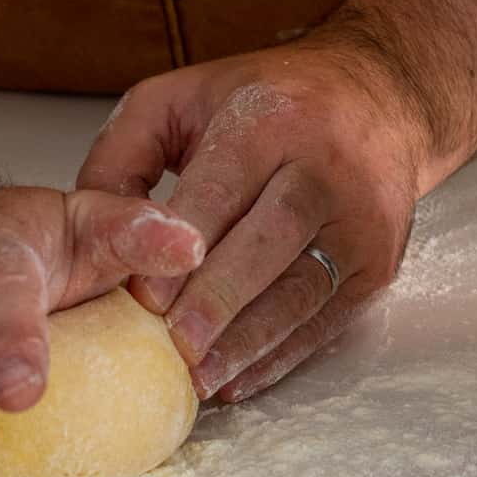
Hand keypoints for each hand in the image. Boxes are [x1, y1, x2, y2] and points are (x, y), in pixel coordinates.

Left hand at [76, 36, 430, 402]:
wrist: (382, 98)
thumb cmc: (268, 102)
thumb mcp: (182, 97)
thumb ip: (124, 154)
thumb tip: (94, 231)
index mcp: (271, 118)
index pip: (224, 187)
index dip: (184, 245)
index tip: (144, 295)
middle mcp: (325, 166)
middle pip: (270, 241)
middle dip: (218, 299)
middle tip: (172, 346)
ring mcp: (361, 219)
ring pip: (303, 288)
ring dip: (249, 340)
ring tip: (200, 377)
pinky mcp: (378, 262)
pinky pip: (328, 318)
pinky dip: (282, 354)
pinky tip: (239, 378)